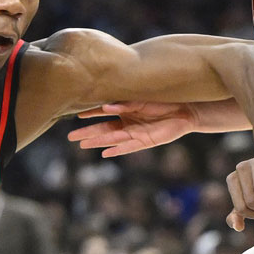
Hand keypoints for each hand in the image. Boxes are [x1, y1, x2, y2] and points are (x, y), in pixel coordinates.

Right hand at [67, 102, 196, 156]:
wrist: (183, 110)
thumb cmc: (162, 101)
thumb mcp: (141, 100)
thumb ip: (124, 104)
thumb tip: (106, 107)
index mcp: (125, 110)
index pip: (102, 113)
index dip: (90, 114)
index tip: (76, 116)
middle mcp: (127, 123)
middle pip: (103, 129)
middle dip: (87, 133)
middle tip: (71, 137)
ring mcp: (135, 133)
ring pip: (111, 139)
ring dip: (97, 142)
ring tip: (82, 145)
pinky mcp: (145, 141)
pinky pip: (127, 148)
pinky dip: (117, 150)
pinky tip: (105, 154)